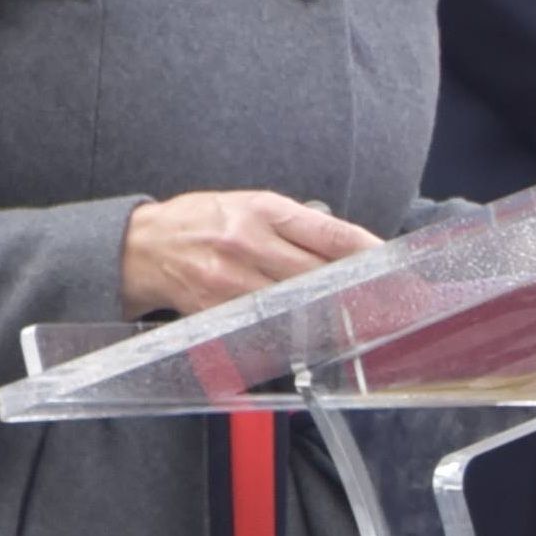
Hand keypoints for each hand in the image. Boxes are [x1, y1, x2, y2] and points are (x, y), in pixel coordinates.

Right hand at [119, 190, 380, 316]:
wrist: (145, 246)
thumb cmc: (202, 221)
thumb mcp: (249, 204)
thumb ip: (294, 224)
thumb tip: (343, 247)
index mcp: (263, 210)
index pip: (329, 233)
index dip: (366, 250)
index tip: (389, 262)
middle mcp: (250, 243)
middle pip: (318, 272)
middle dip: (352, 287)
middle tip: (383, 298)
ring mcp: (234, 280)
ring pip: (296, 302)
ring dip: (328, 312)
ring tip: (355, 319)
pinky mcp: (221, 310)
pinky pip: (266, 323)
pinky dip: (290, 327)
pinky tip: (309, 330)